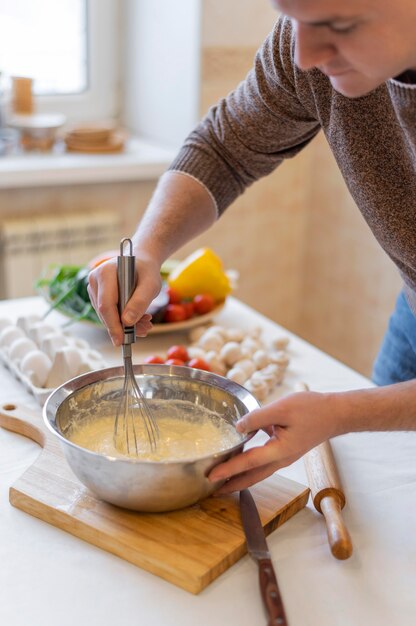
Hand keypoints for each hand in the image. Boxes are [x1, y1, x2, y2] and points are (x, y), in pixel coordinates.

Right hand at [88, 254, 161, 345]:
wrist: (142, 263)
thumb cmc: (146, 271)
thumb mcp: (150, 285)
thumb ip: (140, 302)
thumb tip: (127, 322)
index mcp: (105, 273)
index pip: (106, 304)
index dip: (113, 324)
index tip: (120, 340)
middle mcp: (95, 281)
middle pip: (105, 312)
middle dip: (123, 326)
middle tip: (144, 330)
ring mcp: (94, 289)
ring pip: (106, 315)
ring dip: (125, 324)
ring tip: (145, 323)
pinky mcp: (98, 296)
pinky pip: (108, 313)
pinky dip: (123, 320)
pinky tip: (138, 320)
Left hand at [208, 391, 338, 492]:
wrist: (335, 414)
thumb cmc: (312, 409)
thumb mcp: (282, 408)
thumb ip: (258, 418)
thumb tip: (238, 427)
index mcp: (279, 451)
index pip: (247, 463)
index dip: (228, 470)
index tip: (210, 477)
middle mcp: (281, 459)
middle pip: (252, 477)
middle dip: (231, 484)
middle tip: (212, 490)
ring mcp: (285, 457)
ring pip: (258, 472)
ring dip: (240, 477)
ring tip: (223, 481)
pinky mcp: (286, 451)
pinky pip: (264, 463)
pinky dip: (250, 465)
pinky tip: (241, 457)